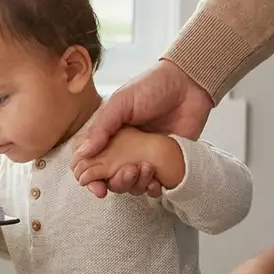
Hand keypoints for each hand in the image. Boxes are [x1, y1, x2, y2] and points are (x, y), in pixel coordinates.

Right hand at [72, 60, 212, 196]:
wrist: (189, 84)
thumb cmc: (153, 86)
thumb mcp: (121, 102)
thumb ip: (102, 127)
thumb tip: (83, 153)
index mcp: (110, 135)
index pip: (91, 163)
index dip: (90, 177)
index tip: (96, 185)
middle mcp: (125, 151)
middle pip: (111, 179)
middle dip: (116, 182)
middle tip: (127, 171)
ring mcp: (146, 158)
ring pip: (133, 185)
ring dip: (136, 184)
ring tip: (145, 168)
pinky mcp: (167, 164)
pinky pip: (155, 186)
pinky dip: (154, 188)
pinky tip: (157, 180)